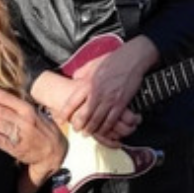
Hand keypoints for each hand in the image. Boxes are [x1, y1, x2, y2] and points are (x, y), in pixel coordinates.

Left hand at [0, 82, 66, 184]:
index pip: (4, 97)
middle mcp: (25, 120)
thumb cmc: (41, 130)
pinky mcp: (19, 149)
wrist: (54, 151)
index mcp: (26, 108)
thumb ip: (14, 106)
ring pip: (0, 124)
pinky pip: (4, 142)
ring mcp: (22, 134)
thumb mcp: (31, 112)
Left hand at [31, 39, 151, 148]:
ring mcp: (109, 99)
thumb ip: (82, 72)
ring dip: (91, 129)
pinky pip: (111, 120)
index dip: (65, 113)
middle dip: (78, 125)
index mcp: (87, 83)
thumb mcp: (93, 64)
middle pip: (83, 115)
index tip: (61, 119)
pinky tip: (103, 131)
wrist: (132, 58)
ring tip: (87, 134)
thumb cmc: (112, 60)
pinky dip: (106, 128)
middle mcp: (96, 93)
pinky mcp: (121, 103)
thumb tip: (73, 78)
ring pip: (97, 120)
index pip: (72, 101)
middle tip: (76, 130)